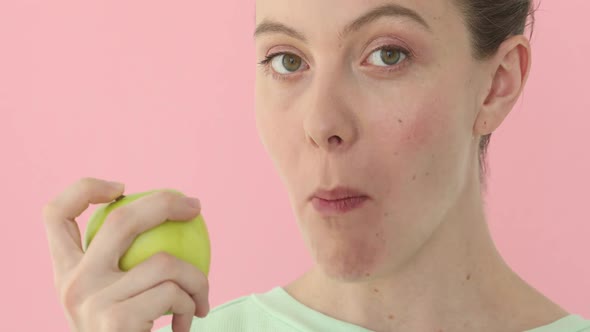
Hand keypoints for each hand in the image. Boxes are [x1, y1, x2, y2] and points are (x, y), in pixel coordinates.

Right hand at [43, 177, 208, 331]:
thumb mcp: (115, 298)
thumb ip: (123, 265)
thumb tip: (169, 214)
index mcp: (65, 273)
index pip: (54, 215)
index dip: (84, 189)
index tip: (123, 188)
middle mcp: (70, 283)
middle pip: (121, 220)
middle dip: (166, 203)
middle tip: (195, 207)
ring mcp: (91, 301)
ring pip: (165, 262)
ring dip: (197, 279)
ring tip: (200, 298)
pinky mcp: (116, 319)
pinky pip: (175, 292)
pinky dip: (193, 304)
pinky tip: (186, 323)